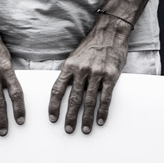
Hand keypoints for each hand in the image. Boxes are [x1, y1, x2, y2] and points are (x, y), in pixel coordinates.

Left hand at [49, 17, 129, 133]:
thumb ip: (70, 72)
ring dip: (86, 118)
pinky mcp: (111, 76)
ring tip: (84, 130)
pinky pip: (105, 98)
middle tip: (68, 130)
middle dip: (70, 117)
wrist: (110, 32)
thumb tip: (63, 90)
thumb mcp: (74, 56)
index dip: (54, 106)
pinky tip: (100, 120)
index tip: (52, 118)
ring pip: (89, 101)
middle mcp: (82, 71)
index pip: (58, 89)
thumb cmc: (92, 45)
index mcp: (69, 66)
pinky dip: (102, 111)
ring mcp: (97, 73)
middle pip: (74, 99)